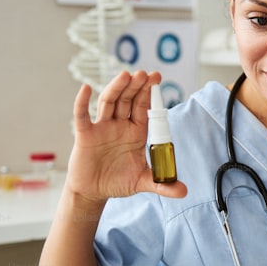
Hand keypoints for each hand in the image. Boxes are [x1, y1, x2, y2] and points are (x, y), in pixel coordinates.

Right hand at [64, 70, 186, 202]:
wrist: (94, 192)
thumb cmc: (118, 182)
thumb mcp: (142, 182)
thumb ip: (163, 185)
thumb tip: (184, 192)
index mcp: (136, 132)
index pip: (144, 108)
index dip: (149, 93)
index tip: (156, 78)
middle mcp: (120, 125)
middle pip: (128, 100)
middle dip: (136, 87)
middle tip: (144, 73)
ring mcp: (102, 128)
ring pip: (109, 103)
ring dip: (117, 89)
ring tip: (126, 76)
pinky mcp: (85, 135)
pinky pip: (82, 116)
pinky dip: (82, 102)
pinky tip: (86, 89)